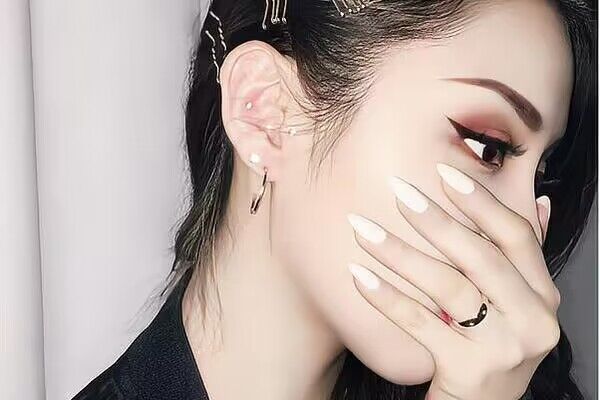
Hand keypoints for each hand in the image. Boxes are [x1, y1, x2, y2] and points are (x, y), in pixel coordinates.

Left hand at [346, 163, 559, 399]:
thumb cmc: (492, 348)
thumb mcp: (518, 304)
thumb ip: (524, 258)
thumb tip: (541, 204)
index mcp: (542, 294)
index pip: (516, 236)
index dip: (480, 201)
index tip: (444, 172)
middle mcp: (532, 319)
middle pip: (479, 257)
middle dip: (435, 220)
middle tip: (398, 191)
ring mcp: (504, 347)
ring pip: (447, 286)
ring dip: (400, 253)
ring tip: (363, 229)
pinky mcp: (469, 370)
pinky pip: (421, 323)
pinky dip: (387, 297)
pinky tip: (359, 274)